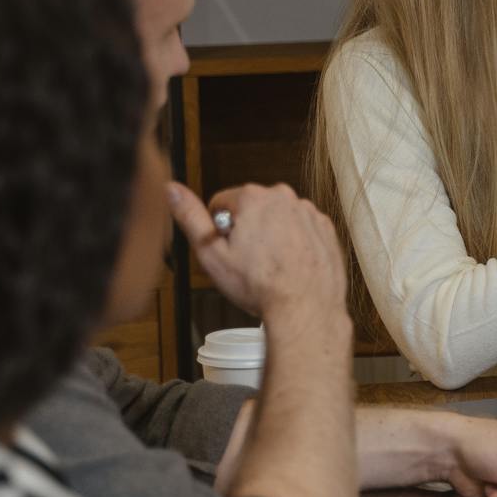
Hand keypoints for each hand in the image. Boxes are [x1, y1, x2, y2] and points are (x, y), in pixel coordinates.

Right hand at [167, 181, 344, 318]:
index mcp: (253, 197)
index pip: (221, 204)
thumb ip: (190, 217)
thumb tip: (171, 189)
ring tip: (271, 266)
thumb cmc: (260, 285)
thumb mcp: (211, 253)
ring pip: (277, 219)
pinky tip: (290, 265)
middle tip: (248, 261)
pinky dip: (294, 243)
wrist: (306, 307)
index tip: (228, 250)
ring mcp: (308, 211)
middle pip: (251, 209)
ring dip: (271, 236)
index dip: (219, 230)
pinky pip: (301, 229)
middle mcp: (284, 197)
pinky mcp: (325, 228)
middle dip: (245, 230)